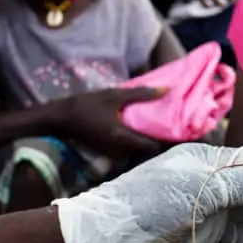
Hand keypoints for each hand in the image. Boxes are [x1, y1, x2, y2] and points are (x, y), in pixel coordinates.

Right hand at [52, 89, 168, 158]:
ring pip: (140, 150)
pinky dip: (140, 139)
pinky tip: (145, 126)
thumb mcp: (114, 95)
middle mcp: (120, 150)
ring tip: (164, 124)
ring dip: (151, 139)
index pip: (153, 146)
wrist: (60, 118)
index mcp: (122, 138)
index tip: (182, 129)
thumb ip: (140, 94)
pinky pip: (131, 147)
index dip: (168, 139)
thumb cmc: (87, 105)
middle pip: (148, 150)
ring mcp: (114, 152)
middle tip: (177, 125)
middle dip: (162, 139)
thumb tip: (167, 90)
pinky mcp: (110, 150)